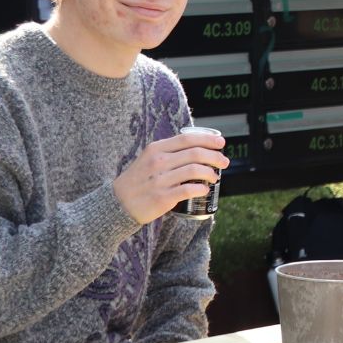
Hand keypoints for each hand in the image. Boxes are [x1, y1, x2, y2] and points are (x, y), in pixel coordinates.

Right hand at [113, 130, 228, 224]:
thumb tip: (197, 148)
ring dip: (211, 173)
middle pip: (195, 154)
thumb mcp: (147, 159)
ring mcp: (160, 180)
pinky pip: (189, 190)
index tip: (221, 143)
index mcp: (156, 149)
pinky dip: (201, 189)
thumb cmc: (137, 180)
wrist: (118, 203)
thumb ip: (168, 152)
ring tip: (215, 177)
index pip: (187, 139)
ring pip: (195, 170)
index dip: (208, 140)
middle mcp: (158, 162)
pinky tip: (205, 190)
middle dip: (215, 157)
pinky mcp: (162, 198)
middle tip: (224, 162)